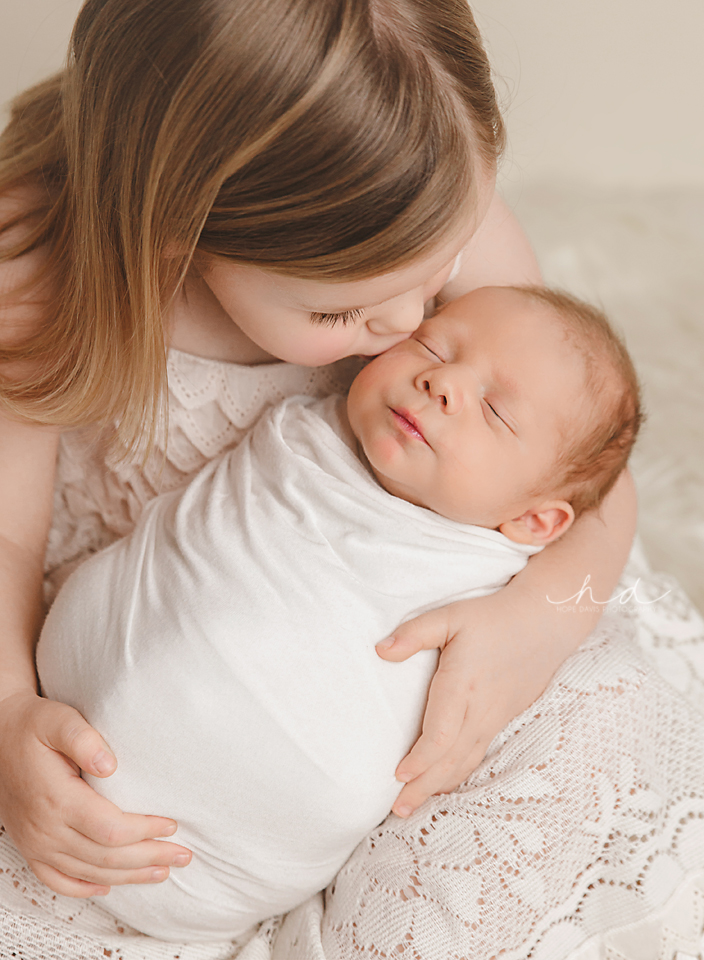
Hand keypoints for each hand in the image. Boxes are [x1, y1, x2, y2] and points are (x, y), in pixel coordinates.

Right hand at [0, 691, 191, 896]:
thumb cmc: (35, 724)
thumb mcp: (59, 720)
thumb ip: (84, 739)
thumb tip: (110, 765)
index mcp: (57, 798)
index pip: (110, 829)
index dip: (144, 831)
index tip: (172, 825)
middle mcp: (45, 828)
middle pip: (105, 857)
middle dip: (148, 858)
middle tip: (184, 855)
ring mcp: (35, 843)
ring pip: (88, 873)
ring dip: (128, 876)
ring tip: (162, 872)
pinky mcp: (29, 847)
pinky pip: (57, 881)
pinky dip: (85, 888)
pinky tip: (109, 887)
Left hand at [377, 592, 565, 816]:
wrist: (546, 622)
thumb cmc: (493, 617)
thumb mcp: (451, 616)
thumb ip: (415, 633)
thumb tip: (381, 650)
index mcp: (462, 685)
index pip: (440, 735)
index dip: (420, 760)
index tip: (398, 775)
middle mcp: (480, 709)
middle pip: (450, 759)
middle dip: (423, 787)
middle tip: (396, 810)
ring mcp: (494, 718)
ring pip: (465, 762)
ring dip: (439, 787)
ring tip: (412, 806)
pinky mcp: (502, 719)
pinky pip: (478, 755)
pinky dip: (458, 774)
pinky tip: (443, 784)